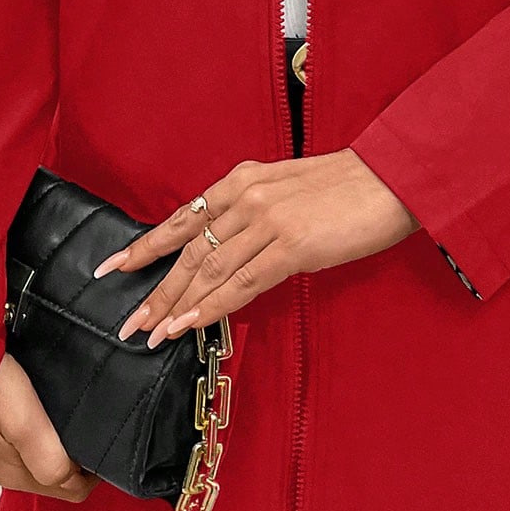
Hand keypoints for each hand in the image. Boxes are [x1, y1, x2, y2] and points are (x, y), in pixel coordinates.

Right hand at [0, 352, 97, 500]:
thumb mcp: (27, 425)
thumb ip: (51, 460)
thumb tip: (74, 476)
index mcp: (16, 475)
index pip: (69, 492)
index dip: (92, 476)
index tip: (103, 453)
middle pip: (47, 482)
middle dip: (72, 468)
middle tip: (88, 439)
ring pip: (26, 466)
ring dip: (48, 455)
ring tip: (62, 427)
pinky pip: (4, 449)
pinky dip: (22, 444)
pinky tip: (27, 420)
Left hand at [92, 149, 420, 347]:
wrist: (395, 177)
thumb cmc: (351, 185)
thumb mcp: (291, 187)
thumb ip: (256, 210)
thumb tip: (230, 245)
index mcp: (244, 181)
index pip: (183, 218)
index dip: (146, 247)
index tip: (115, 268)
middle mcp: (247, 198)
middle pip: (188, 252)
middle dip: (154, 290)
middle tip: (128, 321)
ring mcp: (268, 222)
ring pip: (208, 271)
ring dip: (176, 306)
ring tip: (152, 333)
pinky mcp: (292, 246)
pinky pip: (241, 284)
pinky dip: (211, 307)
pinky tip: (189, 325)